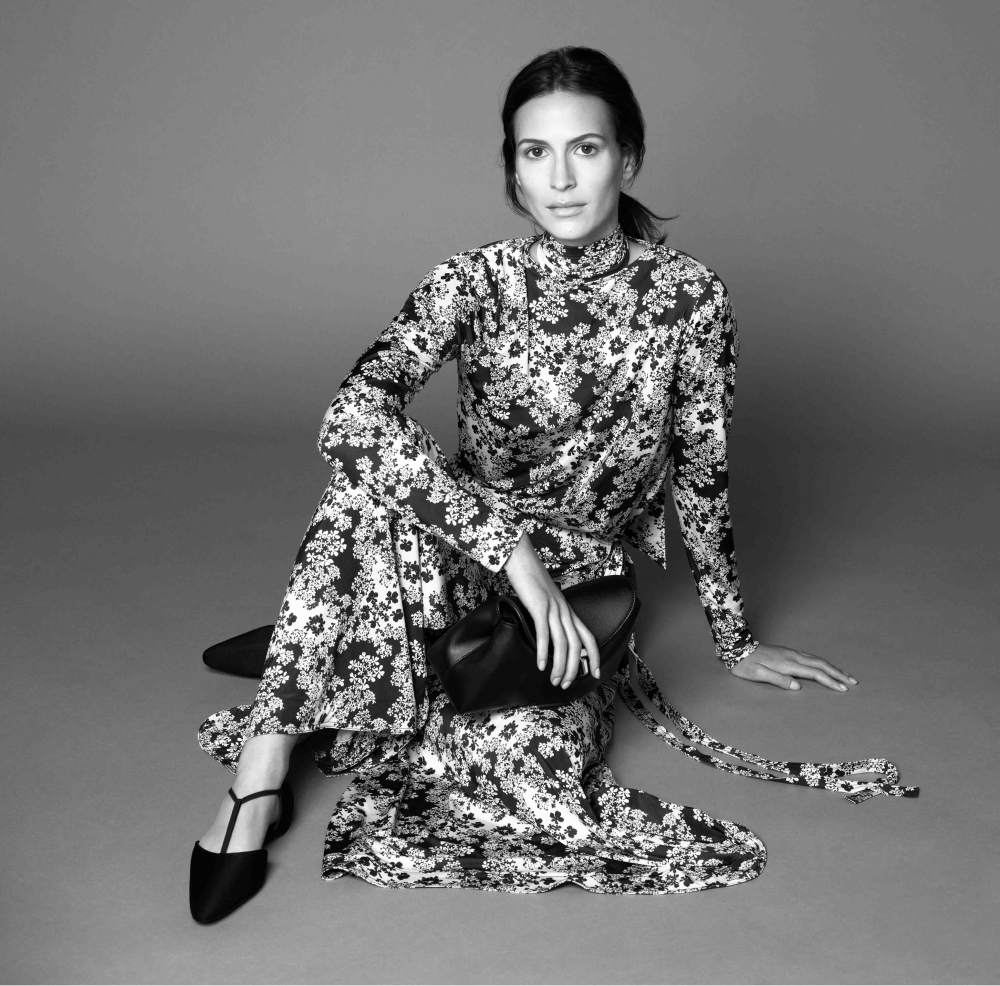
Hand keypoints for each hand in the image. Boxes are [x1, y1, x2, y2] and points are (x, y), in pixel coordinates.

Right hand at [502, 531, 601, 688]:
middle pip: (577, 646)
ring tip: (554, 680)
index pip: (588, 637)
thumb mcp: (547, 601)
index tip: (594, 674)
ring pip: (563, 643)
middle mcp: (565, 611)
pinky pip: (544, 633)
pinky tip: (540, 664)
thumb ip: (552, 616)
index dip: (594, 657)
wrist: (521, 559)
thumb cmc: (531, 581)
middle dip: (574, 669)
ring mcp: (553, 609)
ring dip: (560, 665)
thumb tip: (550, 635)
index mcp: (568, 611)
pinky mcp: (539, 607)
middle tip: (565, 684)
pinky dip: (544, 651)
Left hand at [729, 642, 857, 691]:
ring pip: (817, 659)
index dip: (830, 681)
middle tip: (854, 682)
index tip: (843, 689)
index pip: (815, 673)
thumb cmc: (745, 664)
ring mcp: (791, 653)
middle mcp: (793, 656)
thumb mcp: (758, 675)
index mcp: (788, 664)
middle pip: (821, 665)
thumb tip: (798, 686)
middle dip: (838, 674)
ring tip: (845, 675)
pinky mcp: (788, 652)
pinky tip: (825, 666)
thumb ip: (778, 680)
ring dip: (833, 667)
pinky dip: (823, 663)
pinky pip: (811, 657)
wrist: (736, 647)